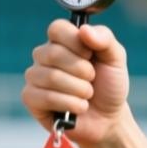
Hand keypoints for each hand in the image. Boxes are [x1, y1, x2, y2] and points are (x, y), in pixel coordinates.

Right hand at [22, 20, 130, 145]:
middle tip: (92, 79)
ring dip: (80, 90)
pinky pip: (46, 97)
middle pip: (54, 53)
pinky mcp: (30, 98)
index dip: (77, 43)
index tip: (91, 55)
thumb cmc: (109, 85)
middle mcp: (44, 55)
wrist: (108, 118)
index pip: (57, 29)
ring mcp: (35, 76)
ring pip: (52, 77)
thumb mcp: (116, 59)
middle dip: (83, 71)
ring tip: (87, 95)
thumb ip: (105, 39)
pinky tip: (79, 107)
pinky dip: (71, 104)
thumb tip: (84, 30)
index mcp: (61, 41)